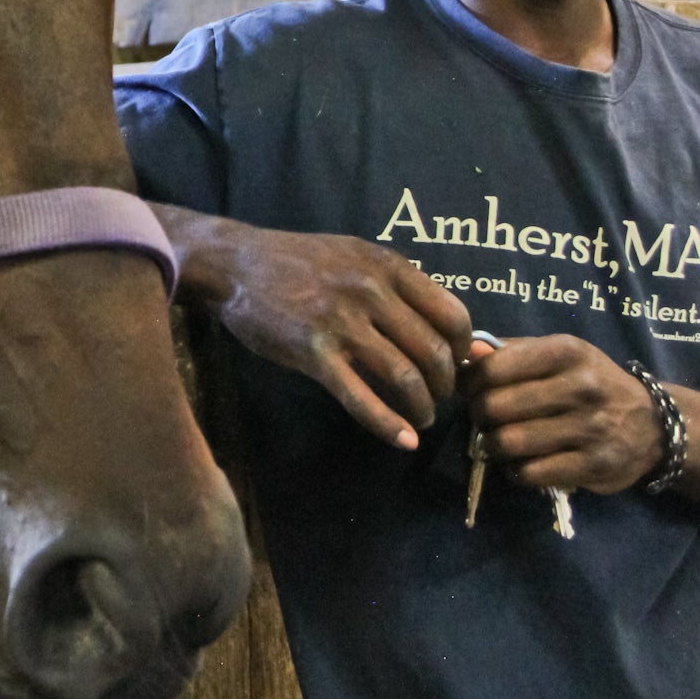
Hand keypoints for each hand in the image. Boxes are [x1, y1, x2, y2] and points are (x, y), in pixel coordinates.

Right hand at [150, 206, 475, 448]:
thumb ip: (402, 289)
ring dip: (421, 408)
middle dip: (444, 385)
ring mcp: (342, 323)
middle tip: (438, 399)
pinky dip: (388, 425)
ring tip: (421, 420)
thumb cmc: (298, 261)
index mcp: (388, 266)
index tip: (456, 366)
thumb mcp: (357, 258)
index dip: (463, 350)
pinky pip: (361, 398)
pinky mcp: (313, 353)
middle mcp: (371, 291)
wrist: (236, 264)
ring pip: (404, 377)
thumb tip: (454, 334)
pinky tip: (402, 441)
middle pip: (433, 351)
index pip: (452, 315)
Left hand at [464, 335, 662, 493]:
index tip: (469, 390)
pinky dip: (517, 471)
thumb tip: (466, 354)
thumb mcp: (559, 356)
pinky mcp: (595, 465)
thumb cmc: (591, 383)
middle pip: (495, 406)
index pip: (492, 368)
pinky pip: (532, 472)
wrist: (652, 425)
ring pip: (510, 442)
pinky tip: (522, 463)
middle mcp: (580, 386)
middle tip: (485, 419)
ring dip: (493, 446)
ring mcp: (590, 428)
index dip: (469, 382)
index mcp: (566, 351)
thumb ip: (511, 353)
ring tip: (499, 442)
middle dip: (479, 415)